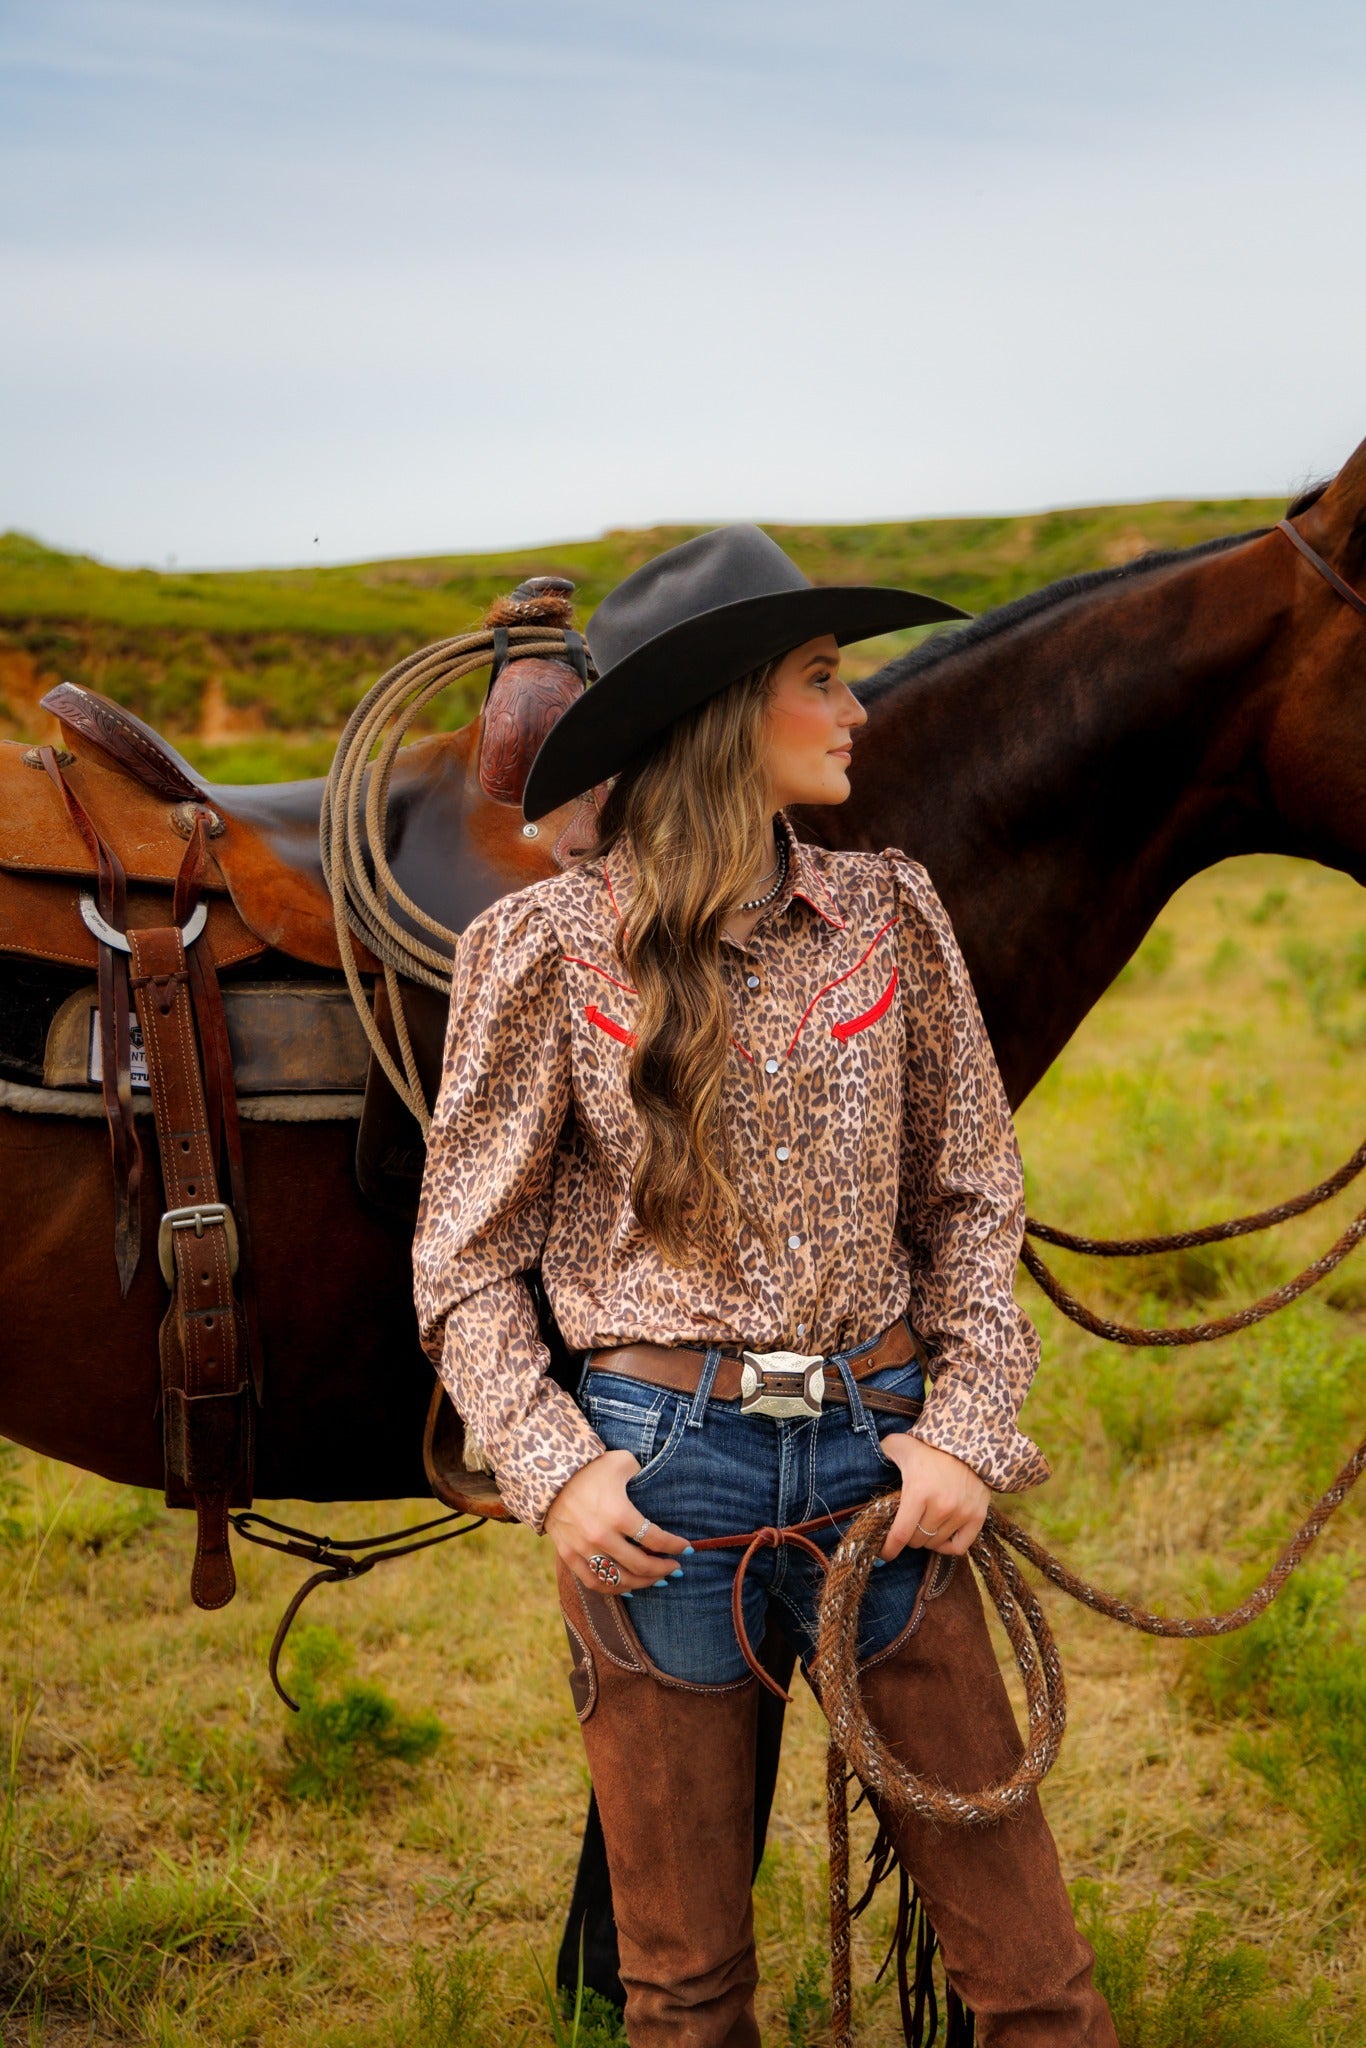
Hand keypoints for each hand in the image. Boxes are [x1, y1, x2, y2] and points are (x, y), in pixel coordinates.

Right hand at [544, 1450, 690, 1594]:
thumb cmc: (590, 1467)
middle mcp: (602, 1535)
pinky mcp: (568, 1555)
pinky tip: (628, 1586)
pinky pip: (593, 1582)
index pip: (656, 1539)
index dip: (675, 1546)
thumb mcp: (622, 1462)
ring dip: (642, 1583)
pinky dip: (613, 1588)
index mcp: (619, 1513)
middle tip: (674, 1568)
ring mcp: (584, 1548)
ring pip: (618, 1579)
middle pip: (640, 1565)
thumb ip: (642, 1475)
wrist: (548, 1474)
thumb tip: (657, 1487)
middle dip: (663, 1569)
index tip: (686, 1549)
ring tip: (655, 1580)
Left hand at [876, 1434, 988, 1560]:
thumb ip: (882, 1452)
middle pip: (917, 1541)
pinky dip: (948, 1547)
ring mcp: (961, 1513)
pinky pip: (960, 1547)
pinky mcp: (977, 1516)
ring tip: (923, 1525)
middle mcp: (941, 1507)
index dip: (889, 1549)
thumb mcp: (901, 1444)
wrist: (970, 1440)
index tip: (882, 1553)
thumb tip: (864, 1461)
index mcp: (918, 1492)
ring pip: (936, 1544)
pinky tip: (941, 1536)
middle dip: (908, 1536)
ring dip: (926, 1539)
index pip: (900, 1535)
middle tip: (907, 1524)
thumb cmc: (931, 1445)